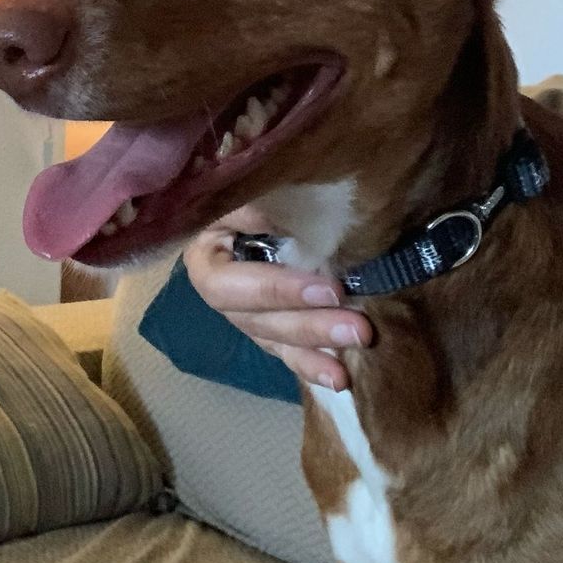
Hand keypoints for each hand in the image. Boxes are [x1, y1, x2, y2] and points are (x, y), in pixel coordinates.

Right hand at [183, 205, 372, 390]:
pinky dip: (312, 364)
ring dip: (316, 346)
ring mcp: (244, 310)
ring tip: (356, 348)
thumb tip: (274, 222)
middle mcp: (219, 289)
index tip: (328, 288)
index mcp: (204, 254)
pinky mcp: (268, 325)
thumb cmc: (261, 183)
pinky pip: (285, 350)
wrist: (281, 188)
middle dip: (308, 325)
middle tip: (358, 328)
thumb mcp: (252, 189)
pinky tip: (339, 379)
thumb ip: (257, 206)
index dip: (274, 291)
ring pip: (274, 337)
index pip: (227, 284)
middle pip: (255, 318)